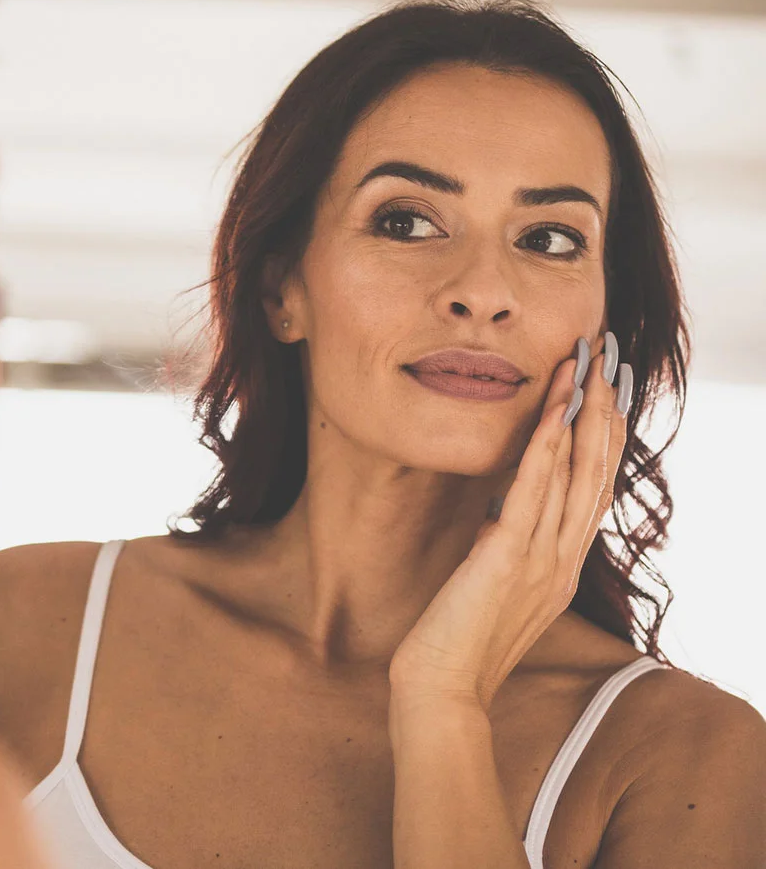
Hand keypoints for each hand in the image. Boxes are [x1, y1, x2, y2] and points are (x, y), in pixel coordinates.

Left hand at [388, 334, 630, 714]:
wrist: (443, 691)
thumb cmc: (464, 641)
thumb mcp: (502, 588)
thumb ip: (515, 549)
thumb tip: (507, 513)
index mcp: (563, 565)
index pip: (595, 489)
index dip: (606, 439)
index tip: (609, 395)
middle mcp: (564, 559)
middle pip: (596, 472)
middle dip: (604, 412)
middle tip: (608, 361)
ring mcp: (542, 560)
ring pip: (573, 473)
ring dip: (581, 414)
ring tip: (586, 366)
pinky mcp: (508, 559)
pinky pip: (532, 492)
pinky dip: (546, 447)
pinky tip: (553, 411)